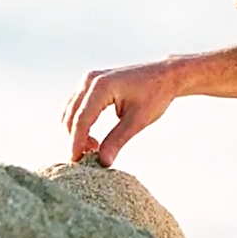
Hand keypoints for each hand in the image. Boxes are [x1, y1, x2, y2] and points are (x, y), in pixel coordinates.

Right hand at [61, 59, 181, 166]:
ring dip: (76, 133)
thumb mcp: (137, 121)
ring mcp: (89, 80)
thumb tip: (103, 162)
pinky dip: (80, 124)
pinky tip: (94, 139)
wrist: (165, 75)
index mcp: (101, 86)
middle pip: (71, 116)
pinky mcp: (91, 84)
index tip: (76, 161)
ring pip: (71, 112)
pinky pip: (77, 107)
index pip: (81, 119)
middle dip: (75, 139)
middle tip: (88, 159)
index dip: (76, 142)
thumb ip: (117, 141)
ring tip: (95, 149)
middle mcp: (90, 80)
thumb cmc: (155, 94)